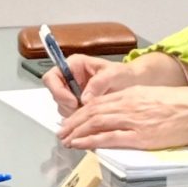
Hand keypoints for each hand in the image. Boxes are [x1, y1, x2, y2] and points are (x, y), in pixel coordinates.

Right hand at [44, 49, 187, 114]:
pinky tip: (92, 120)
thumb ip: (99, 83)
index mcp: (74, 65)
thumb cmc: (126, 74)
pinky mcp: (78, 104)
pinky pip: (72, 114)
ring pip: (62, 107)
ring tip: (92, 116)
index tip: (73, 102)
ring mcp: (73, 92)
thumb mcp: (114, 74)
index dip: (58, 91)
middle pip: (55, 94)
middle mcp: (70, 78)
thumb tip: (85, 98)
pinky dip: (80, 120)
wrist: (135, 84)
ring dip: (74, 114)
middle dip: (67, 106)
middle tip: (82, 113)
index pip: (52, 77)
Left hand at [57, 84, 187, 150]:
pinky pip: (109, 137)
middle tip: (61, 132)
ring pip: (96, 124)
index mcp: (130, 94)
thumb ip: (134, 104)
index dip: (80, 112)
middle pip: (91, 112)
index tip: (70, 120)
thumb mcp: (152, 97)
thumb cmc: (181, 104)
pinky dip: (91, 141)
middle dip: (73, 123)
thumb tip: (119, 114)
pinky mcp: (140, 135)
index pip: (97, 102)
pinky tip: (80, 144)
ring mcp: (133, 120)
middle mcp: (128, 104)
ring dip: (77, 132)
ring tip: (65, 140)